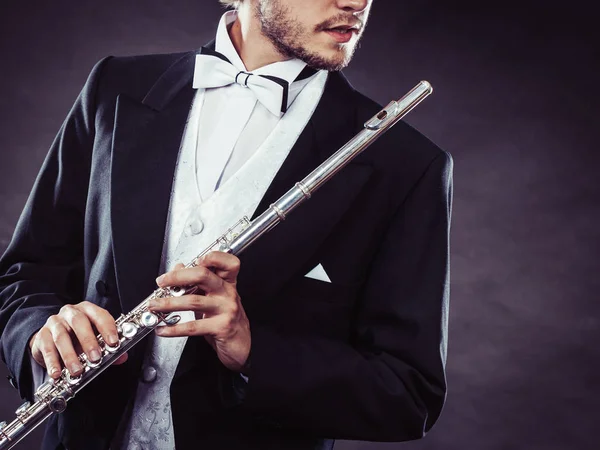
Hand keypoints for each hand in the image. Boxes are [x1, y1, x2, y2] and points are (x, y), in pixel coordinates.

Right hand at [29, 301, 127, 378]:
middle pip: (79, 322)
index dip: (108, 328)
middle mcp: (70, 313)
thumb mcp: (94, 338)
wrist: (51, 337)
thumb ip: (108, 347)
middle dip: (88, 341)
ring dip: (70, 356)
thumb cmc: (77, 336)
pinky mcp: (41, 336)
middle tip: (95, 358)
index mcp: (88, 310)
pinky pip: (47, 349)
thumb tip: (122, 357)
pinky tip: (57, 373)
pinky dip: (53, 363)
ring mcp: (54, 323)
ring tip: (77, 371)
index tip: (114, 342)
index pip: (99, 315)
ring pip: (62, 337)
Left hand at [149, 251, 250, 372]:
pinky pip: (193, 326)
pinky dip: (174, 328)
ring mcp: (226, 309)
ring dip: (169, 303)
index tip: (191, 261)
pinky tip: (163, 329)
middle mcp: (228, 293)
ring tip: (155, 306)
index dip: (212, 257)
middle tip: (162, 282)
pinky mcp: (221, 327)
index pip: (227, 262)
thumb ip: (197, 283)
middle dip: (178, 277)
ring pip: (193, 301)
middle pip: (204, 275)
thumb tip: (179, 268)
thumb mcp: (214, 298)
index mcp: (227, 283)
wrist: (241, 345)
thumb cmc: (226, 320)